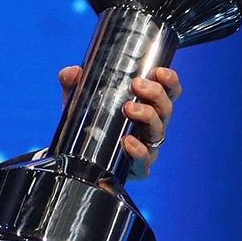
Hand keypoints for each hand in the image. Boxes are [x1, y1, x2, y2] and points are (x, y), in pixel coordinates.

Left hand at [58, 65, 181, 180]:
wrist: (77, 158)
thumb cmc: (89, 124)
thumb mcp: (79, 101)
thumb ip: (73, 83)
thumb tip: (72, 72)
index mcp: (145, 105)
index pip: (167, 92)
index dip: (169, 81)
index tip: (158, 72)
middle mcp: (150, 126)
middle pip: (165, 109)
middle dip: (155, 94)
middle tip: (136, 85)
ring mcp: (146, 148)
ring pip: (157, 132)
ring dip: (147, 117)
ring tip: (128, 109)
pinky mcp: (137, 168)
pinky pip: (144, 162)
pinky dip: (138, 151)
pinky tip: (128, 142)